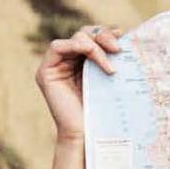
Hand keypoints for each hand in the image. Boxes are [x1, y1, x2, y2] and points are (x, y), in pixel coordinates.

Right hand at [35, 25, 123, 141]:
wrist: (90, 135)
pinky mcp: (46, 72)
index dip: (106, 33)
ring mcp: (55, 66)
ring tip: (111, 66)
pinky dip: (78, 47)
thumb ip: (112, 59)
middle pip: (84, 34)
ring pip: (75, 38)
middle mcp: (68, 61)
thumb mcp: (110, 80)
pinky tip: (95, 58)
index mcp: (83, 62)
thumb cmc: (104, 111)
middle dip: (103, 36)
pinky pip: (58, 47)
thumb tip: (124, 35)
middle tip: (118, 49)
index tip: (124, 35)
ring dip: (95, 47)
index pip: (93, 37)